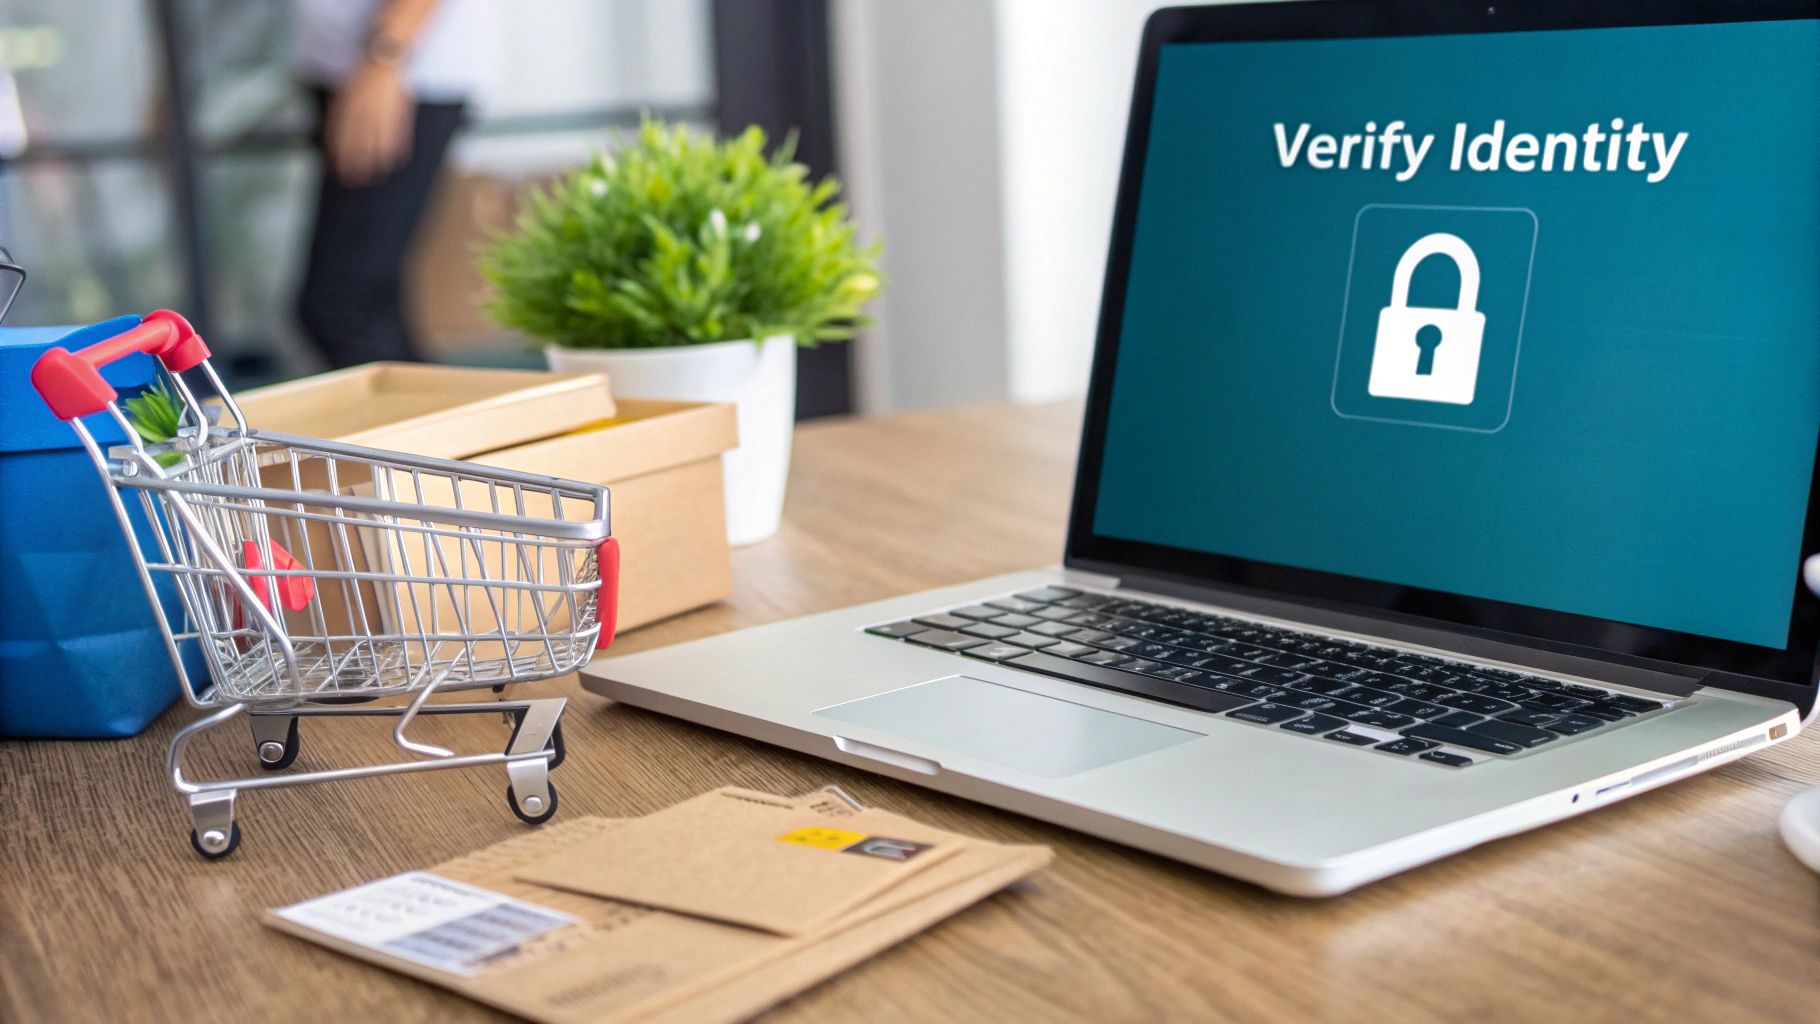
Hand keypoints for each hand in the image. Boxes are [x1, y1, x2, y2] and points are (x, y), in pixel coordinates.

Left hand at [325, 62, 411, 186]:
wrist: (387, 57)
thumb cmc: (365, 74)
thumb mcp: (347, 90)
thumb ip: (343, 111)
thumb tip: (337, 137)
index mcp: (348, 102)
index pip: (340, 133)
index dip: (338, 154)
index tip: (336, 169)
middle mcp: (364, 108)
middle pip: (358, 142)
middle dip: (355, 163)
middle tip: (352, 181)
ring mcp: (383, 111)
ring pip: (377, 141)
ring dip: (375, 162)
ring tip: (374, 178)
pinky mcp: (399, 113)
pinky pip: (398, 135)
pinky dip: (396, 150)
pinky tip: (394, 162)